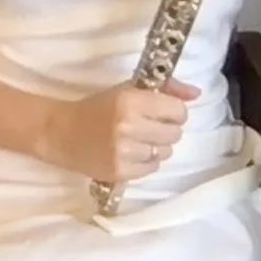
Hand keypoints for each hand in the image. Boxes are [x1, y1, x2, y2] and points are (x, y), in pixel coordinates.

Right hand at [39, 78, 199, 182]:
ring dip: (157, 146)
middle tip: (149, 126)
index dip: (173, 112)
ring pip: (166, 152)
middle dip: (166, 129)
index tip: (162, 112)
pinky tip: (132, 152)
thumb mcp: (128, 89)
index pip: (178, 112)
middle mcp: (128, 126)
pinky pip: (152, 168)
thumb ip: (167, 88)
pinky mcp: (119, 172)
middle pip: (175, 134)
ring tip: (138, 140)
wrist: (62, 133)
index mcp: (131, 101)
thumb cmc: (98, 107)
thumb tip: (198, 93)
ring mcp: (123, 152)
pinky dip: (147, 161)